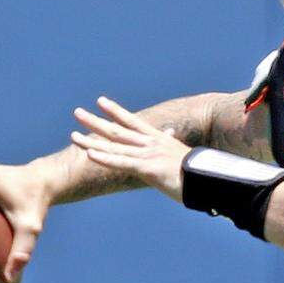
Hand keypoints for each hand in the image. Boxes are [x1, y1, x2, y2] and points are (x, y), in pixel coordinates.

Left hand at [71, 95, 190, 202]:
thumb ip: (172, 145)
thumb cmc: (199, 173)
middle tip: (77, 112)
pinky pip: (121, 163)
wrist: (211, 180)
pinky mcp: (147, 168)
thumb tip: (172, 135)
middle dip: (95, 121)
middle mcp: (150, 144)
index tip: (101, 102)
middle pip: (117, 130)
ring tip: (73, 135)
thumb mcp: (183, 156)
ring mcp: (147, 155)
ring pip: (114, 146)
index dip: (115, 111)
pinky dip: (105, 158)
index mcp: (158, 140)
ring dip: (92, 140)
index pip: (132, 121)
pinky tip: (89, 154)